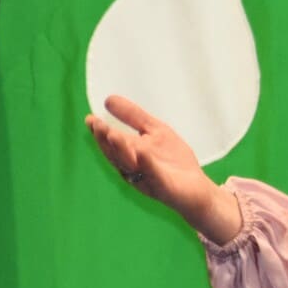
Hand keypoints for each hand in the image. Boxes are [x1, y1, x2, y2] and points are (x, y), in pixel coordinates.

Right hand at [85, 95, 242, 243]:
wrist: (197, 188)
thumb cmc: (173, 161)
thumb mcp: (154, 131)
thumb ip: (133, 117)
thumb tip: (108, 99)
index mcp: (130, 156)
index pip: (111, 144)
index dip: (100, 133)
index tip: (90, 119)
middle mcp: (134, 169)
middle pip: (116, 155)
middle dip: (106, 141)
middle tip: (98, 125)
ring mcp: (148, 178)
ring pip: (130, 165)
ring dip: (121, 150)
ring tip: (113, 134)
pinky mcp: (165, 186)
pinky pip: (155, 175)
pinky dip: (148, 164)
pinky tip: (143, 152)